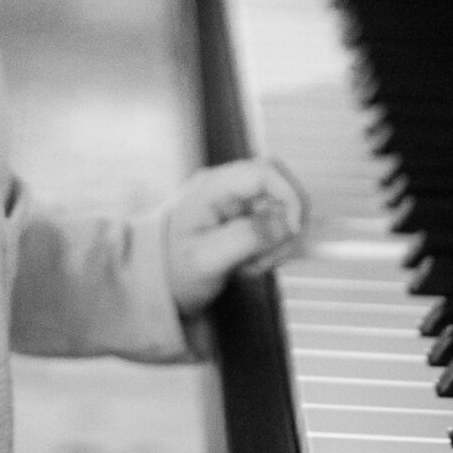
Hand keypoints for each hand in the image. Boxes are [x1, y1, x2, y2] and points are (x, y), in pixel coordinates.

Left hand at [163, 159, 307, 314]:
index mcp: (213, 186)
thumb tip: (284, 225)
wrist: (159, 280)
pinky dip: (272, 249)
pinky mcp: (246, 219)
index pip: (266, 172)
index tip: (294, 230)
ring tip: (251, 265)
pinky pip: (275, 228)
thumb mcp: (206, 258)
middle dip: (284, 226)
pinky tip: (250, 264)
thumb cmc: (172, 268)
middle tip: (270, 256)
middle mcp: (227, 188)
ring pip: (282, 212)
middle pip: (280, 189)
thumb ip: (245, 239)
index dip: (289, 196)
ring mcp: (238, 202)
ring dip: (278, 243)